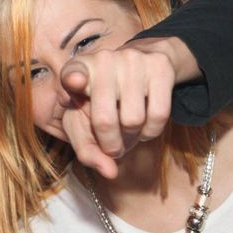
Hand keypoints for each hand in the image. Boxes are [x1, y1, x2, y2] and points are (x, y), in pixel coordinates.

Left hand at [58, 37, 189, 178]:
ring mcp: (133, 60)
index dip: (73, 80)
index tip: (74, 82)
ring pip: (134, 120)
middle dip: (109, 145)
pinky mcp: (159, 67)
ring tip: (128, 133)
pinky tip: (144, 127)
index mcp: (77, 69)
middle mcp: (103, 60)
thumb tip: (110, 172)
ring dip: (132, 139)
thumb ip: (87, 150)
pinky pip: (158, 115)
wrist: (137, 67)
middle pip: (105, 120)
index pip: (72, 74)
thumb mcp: (85, 123)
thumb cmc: (101, 101)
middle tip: (113, 147)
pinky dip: (151, 131)